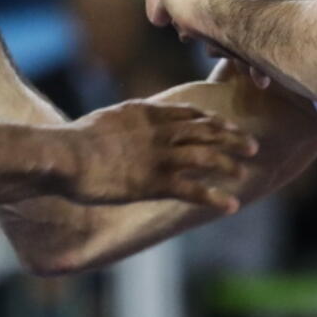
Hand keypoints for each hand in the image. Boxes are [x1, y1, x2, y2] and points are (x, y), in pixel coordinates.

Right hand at [62, 100, 257, 210]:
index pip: (189, 112)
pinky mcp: (155, 182)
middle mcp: (159, 131)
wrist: (65, 155)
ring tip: (244, 173)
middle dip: (231, 138)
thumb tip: (125, 123)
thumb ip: (125, 121)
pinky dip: (216, 197)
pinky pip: (194, 189)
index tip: (226, 125)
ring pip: (207, 157)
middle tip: (251, 145)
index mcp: (147, 112)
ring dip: (229, 165)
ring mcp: (159, 156)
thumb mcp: (106, 120)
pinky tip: (230, 204)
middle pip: (206, 131)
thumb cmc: (76, 141)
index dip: (212, 120)